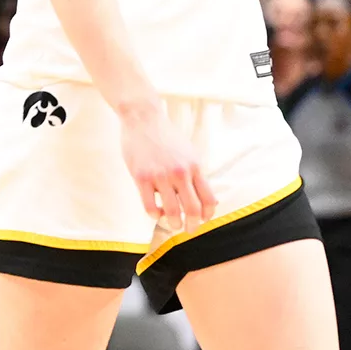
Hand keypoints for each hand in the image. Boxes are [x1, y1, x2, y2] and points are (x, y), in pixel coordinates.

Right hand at [119, 100, 216, 234]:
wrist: (144, 119)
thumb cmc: (167, 137)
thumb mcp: (189, 152)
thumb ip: (196, 173)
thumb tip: (208, 197)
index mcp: (194, 166)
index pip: (208, 198)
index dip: (208, 214)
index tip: (204, 220)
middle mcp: (180, 173)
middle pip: (192, 209)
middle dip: (193, 225)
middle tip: (189, 230)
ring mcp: (160, 176)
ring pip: (172, 211)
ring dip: (174, 224)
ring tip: (174, 225)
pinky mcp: (141, 178)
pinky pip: (150, 207)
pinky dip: (155, 215)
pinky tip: (157, 212)